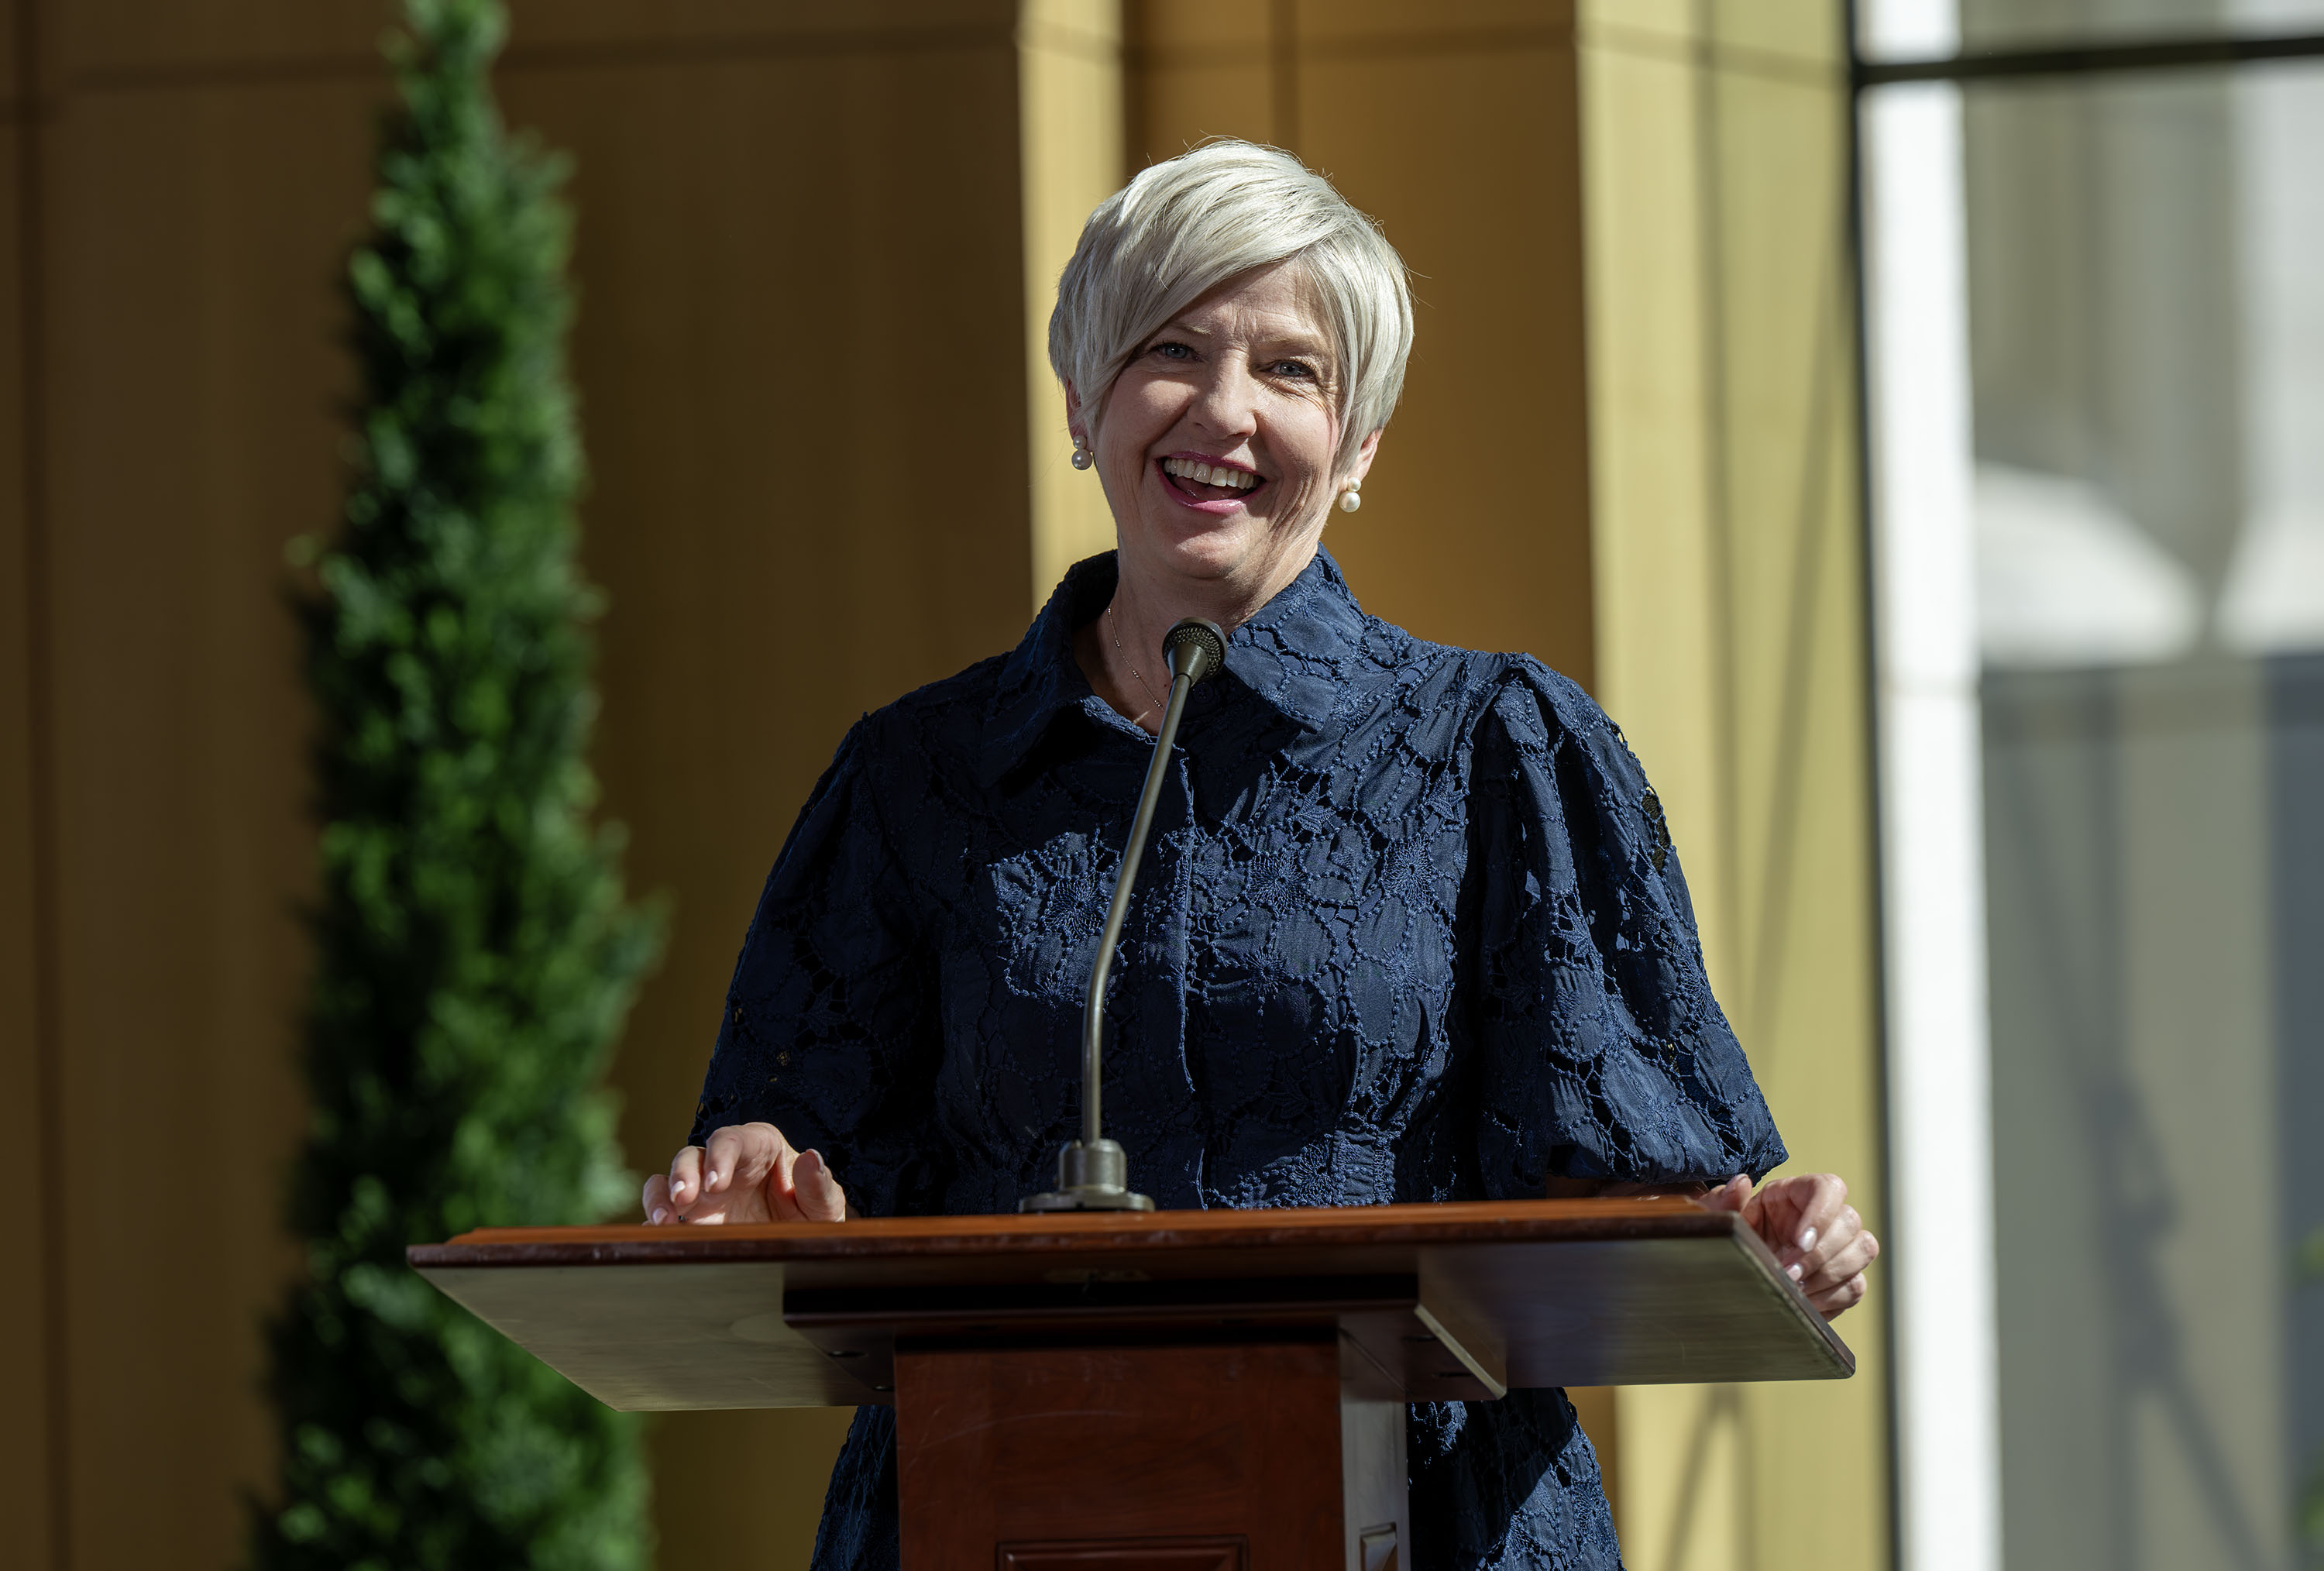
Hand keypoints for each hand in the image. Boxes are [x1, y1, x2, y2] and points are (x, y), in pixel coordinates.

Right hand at [640, 1122, 846, 1224]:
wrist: (802, 1244)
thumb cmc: (814, 1213)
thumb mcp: (825, 1203)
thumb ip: (819, 1185)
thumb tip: (811, 1158)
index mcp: (759, 1147)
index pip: (733, 1139)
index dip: (720, 1156)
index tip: (717, 1183)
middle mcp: (726, 1164)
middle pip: (694, 1156)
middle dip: (684, 1174)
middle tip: (682, 1199)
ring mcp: (705, 1192)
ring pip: (669, 1180)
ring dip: (660, 1195)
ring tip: (663, 1219)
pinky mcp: (693, 1218)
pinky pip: (664, 1213)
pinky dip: (655, 1223)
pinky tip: (657, 1237)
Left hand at [1701, 1172, 1876, 1319]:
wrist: (1739, 1272)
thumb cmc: (1733, 1237)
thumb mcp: (1720, 1220)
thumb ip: (1723, 1203)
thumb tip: (1739, 1183)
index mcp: (1797, 1192)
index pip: (1828, 1188)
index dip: (1821, 1213)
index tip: (1798, 1242)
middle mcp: (1826, 1214)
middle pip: (1850, 1222)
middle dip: (1819, 1254)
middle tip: (1789, 1274)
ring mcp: (1841, 1245)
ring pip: (1862, 1250)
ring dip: (1830, 1275)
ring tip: (1796, 1290)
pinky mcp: (1846, 1276)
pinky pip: (1855, 1285)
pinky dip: (1832, 1297)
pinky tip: (1805, 1303)